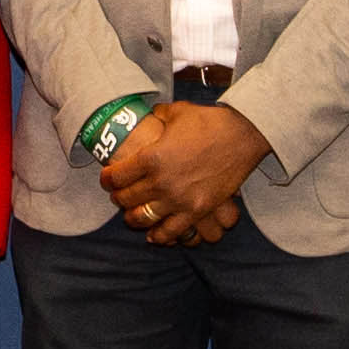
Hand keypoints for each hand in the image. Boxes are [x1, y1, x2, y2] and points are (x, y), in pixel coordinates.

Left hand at [98, 102, 269, 247]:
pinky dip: (159, 236)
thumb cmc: (209, 121)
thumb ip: (157, 116)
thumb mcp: (176, 112)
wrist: (242, 136)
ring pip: (143, 218)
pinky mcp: (196, 211)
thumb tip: (149, 116)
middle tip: (117, 195)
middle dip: (118, 197)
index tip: (106, 178)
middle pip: (126, 198)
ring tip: (131, 215)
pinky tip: (153, 235)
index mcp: (151, 157)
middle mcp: (160, 181)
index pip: (116, 176)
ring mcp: (178, 199)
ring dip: (133, 218)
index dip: (107, 179)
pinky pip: (171, 232)